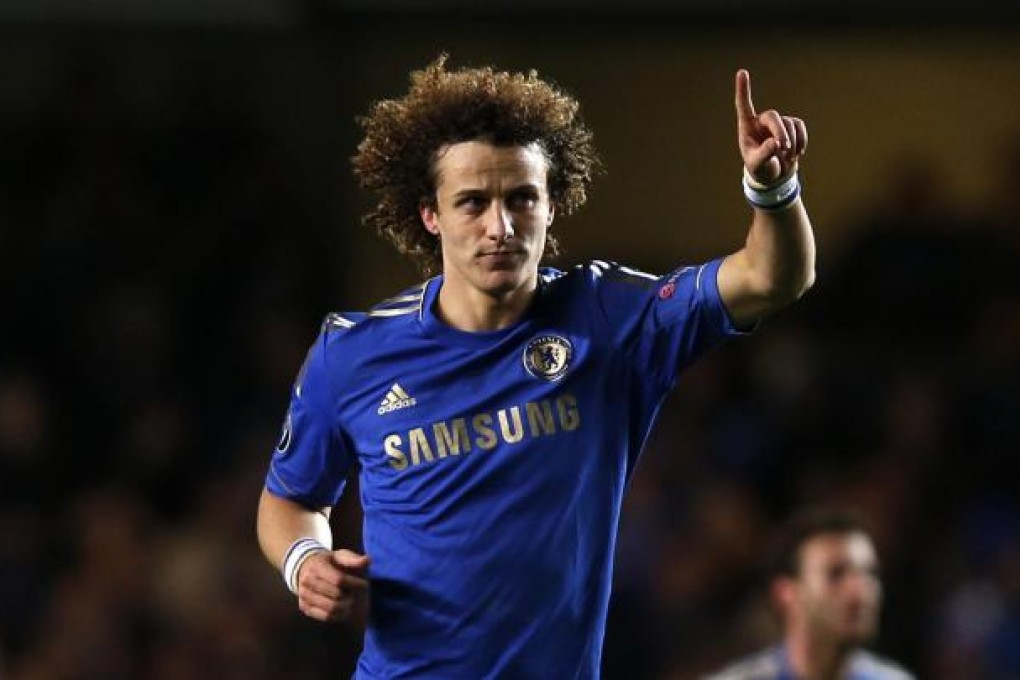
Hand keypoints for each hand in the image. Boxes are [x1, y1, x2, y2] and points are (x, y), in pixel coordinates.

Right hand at [295, 549, 369, 623]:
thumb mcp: (341, 556)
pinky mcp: (305, 607)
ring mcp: (304, 595)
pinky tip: (344, 608)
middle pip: (336, 595)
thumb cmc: (330, 562)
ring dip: (346, 606)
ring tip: (351, 600)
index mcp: (317, 565)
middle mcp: (307, 580)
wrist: (307, 568)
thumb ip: (353, 559)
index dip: (354, 583)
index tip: (364, 584)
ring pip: (331, 608)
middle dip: (351, 595)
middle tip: (356, 593)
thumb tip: (367, 560)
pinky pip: (325, 616)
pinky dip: (339, 615)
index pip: (339, 579)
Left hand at [735, 69, 806, 185]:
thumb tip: (775, 143)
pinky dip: (801, 140)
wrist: (773, 175)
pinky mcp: (791, 126)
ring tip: (788, 158)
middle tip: (784, 150)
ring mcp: (777, 122)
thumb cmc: (760, 168)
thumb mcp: (757, 165)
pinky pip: (800, 127)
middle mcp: (761, 121)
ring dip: (792, 142)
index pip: (743, 105)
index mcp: (747, 127)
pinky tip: (798, 153)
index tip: (742, 72)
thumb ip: (763, 154)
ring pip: (789, 124)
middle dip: (781, 133)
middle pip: (774, 116)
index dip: (743, 89)